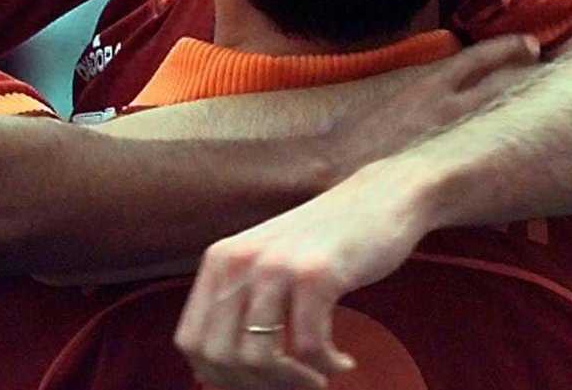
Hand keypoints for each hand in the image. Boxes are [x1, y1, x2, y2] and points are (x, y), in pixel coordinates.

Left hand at [175, 160, 429, 388]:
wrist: (380, 199)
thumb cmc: (325, 245)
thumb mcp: (268, 267)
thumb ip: (240, 306)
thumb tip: (214, 374)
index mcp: (219, 260)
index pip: (191, 341)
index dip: (218, 377)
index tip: (254, 384)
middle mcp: (238, 260)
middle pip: (221, 357)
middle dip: (257, 386)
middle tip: (293, 386)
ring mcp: (276, 265)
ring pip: (259, 358)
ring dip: (292, 383)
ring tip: (317, 379)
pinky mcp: (317, 273)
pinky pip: (309, 347)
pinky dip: (326, 366)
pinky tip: (342, 362)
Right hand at [326, 34, 537, 180]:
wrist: (338, 171)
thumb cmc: (353, 136)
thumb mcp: (388, 101)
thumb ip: (420, 95)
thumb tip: (442, 92)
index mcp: (428, 85)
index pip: (477, 58)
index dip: (507, 48)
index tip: (532, 43)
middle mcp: (451, 107)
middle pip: (503, 86)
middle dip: (530, 78)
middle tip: (555, 72)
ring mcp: (458, 139)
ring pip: (505, 119)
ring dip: (527, 112)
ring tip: (555, 109)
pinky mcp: (460, 170)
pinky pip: (497, 155)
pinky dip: (514, 148)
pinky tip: (532, 155)